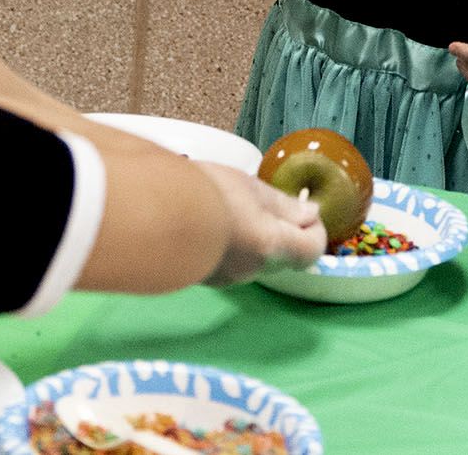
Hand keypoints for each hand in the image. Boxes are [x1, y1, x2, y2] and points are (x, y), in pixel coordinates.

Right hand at [203, 163, 329, 279]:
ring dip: (251, 237)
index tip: (305, 208)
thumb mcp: (251, 189)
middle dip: (281, 232)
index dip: (315, 230)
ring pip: (253, 259)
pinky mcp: (202, 276)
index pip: (312, 251)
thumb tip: (311, 214)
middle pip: (283, 256)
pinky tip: (210, 221)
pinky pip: (227, 261)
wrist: (152, 217)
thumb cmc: (208, 196)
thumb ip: (283, 205)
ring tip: (231, 206)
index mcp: (273, 248)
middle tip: (265, 203)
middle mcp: (253, 270)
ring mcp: (225, 277)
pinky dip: (227, 243)